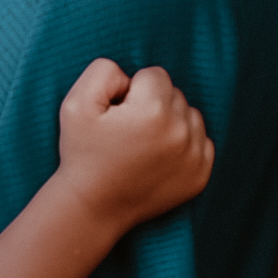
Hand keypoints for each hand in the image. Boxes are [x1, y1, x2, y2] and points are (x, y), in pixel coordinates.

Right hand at [56, 58, 213, 235]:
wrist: (93, 207)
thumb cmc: (82, 153)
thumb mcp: (75, 103)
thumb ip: (103, 71)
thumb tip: (131, 77)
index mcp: (153, 111)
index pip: (154, 74)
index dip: (132, 90)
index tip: (118, 114)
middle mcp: (180, 132)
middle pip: (175, 94)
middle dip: (153, 104)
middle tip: (128, 131)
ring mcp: (194, 157)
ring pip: (190, 116)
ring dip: (171, 122)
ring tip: (143, 143)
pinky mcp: (200, 175)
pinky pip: (202, 141)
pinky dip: (184, 144)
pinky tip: (159, 157)